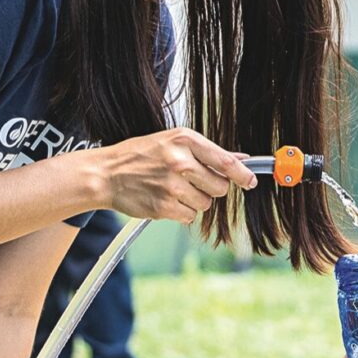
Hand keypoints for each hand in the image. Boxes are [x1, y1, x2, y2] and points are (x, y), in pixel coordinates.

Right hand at [88, 128, 257, 223]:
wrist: (106, 173)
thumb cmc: (140, 155)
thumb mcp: (172, 142)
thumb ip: (207, 152)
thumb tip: (241, 160)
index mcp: (184, 140)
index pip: (225, 161)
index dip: (243, 175)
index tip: (251, 181)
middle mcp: (180, 161)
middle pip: (220, 186)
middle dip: (212, 188)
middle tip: (193, 182)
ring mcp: (171, 186)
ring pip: (206, 204)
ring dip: (195, 201)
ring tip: (173, 189)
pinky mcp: (163, 207)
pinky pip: (190, 216)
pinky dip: (181, 212)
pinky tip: (166, 200)